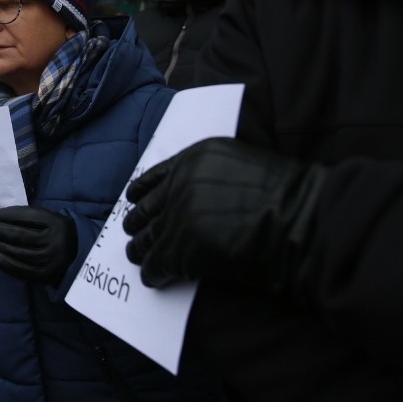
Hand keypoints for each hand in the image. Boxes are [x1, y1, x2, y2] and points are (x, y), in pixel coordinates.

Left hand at [0, 206, 76, 284]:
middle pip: (20, 235)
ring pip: (18, 252)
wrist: (78, 258)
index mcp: (57, 223)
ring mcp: (50, 260)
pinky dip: (6, 264)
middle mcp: (55, 241)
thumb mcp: (52, 220)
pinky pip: (22, 270)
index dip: (9, 215)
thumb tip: (1, 217)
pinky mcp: (45, 275)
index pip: (28, 217)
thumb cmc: (56, 234)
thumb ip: (32, 217)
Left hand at [123, 137, 324, 289]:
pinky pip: (158, 263)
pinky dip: (153, 273)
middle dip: (138, 224)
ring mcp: (178, 216)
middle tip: (133, 235)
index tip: (132, 199)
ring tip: (137, 257)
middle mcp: (180, 183)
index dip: (142, 192)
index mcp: (194, 158)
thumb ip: (210, 175)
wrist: (304, 221)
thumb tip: (189, 195)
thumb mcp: (242, 165)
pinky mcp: (182, 248)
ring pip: (147, 237)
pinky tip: (153, 279)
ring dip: (140, 250)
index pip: (155, 176)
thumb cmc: (288, 196)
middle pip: (147, 209)